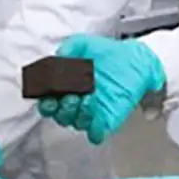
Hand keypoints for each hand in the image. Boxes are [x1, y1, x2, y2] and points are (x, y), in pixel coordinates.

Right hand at [37, 36, 164, 144]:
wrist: (133, 57)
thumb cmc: (105, 52)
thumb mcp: (83, 44)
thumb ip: (68, 48)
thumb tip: (58, 56)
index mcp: (64, 88)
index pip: (47, 102)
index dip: (46, 102)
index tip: (49, 96)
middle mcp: (75, 102)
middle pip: (60, 116)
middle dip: (62, 108)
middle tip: (71, 96)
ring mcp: (91, 113)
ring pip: (76, 123)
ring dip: (78, 114)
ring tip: (89, 99)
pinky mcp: (106, 120)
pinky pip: (95, 134)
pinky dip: (94, 130)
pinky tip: (97, 117)